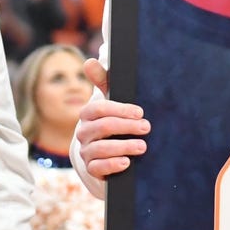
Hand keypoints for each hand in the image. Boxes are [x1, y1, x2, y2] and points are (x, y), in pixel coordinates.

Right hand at [75, 58, 148, 179]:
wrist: (109, 151)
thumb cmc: (113, 119)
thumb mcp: (111, 100)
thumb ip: (103, 80)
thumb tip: (89, 61)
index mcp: (88, 114)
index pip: (99, 108)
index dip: (120, 109)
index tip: (140, 112)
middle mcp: (84, 132)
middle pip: (103, 127)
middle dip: (126, 126)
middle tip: (146, 127)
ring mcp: (86, 151)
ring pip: (101, 148)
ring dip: (124, 146)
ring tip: (142, 146)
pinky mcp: (92, 168)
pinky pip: (98, 168)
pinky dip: (112, 164)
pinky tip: (126, 162)